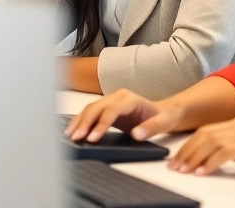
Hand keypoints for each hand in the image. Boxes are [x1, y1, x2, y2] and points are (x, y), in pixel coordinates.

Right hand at [65, 88, 183, 142]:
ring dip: (79, 122)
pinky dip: (80, 121)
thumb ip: (150, 128)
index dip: (101, 124)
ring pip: (90, 109)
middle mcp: (117, 96)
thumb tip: (135, 135)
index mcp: (129, 99)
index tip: (92, 138)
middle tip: (76, 138)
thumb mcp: (163, 123)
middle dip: (84, 123)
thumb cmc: (164, 117)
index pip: (111, 111)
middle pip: (96, 108)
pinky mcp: (106, 108)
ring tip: (69, 135)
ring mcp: (110, 101)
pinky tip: (73, 130)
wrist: (164, 111)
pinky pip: (90, 113)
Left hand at [170, 117, 234, 178]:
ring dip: (194, 157)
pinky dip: (210, 162)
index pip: (206, 132)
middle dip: (186, 151)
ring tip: (184, 171)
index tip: (178, 159)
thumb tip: (221, 160)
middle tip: (174, 167)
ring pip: (210, 142)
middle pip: (203, 135)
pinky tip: (202, 172)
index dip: (189, 145)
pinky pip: (224, 153)